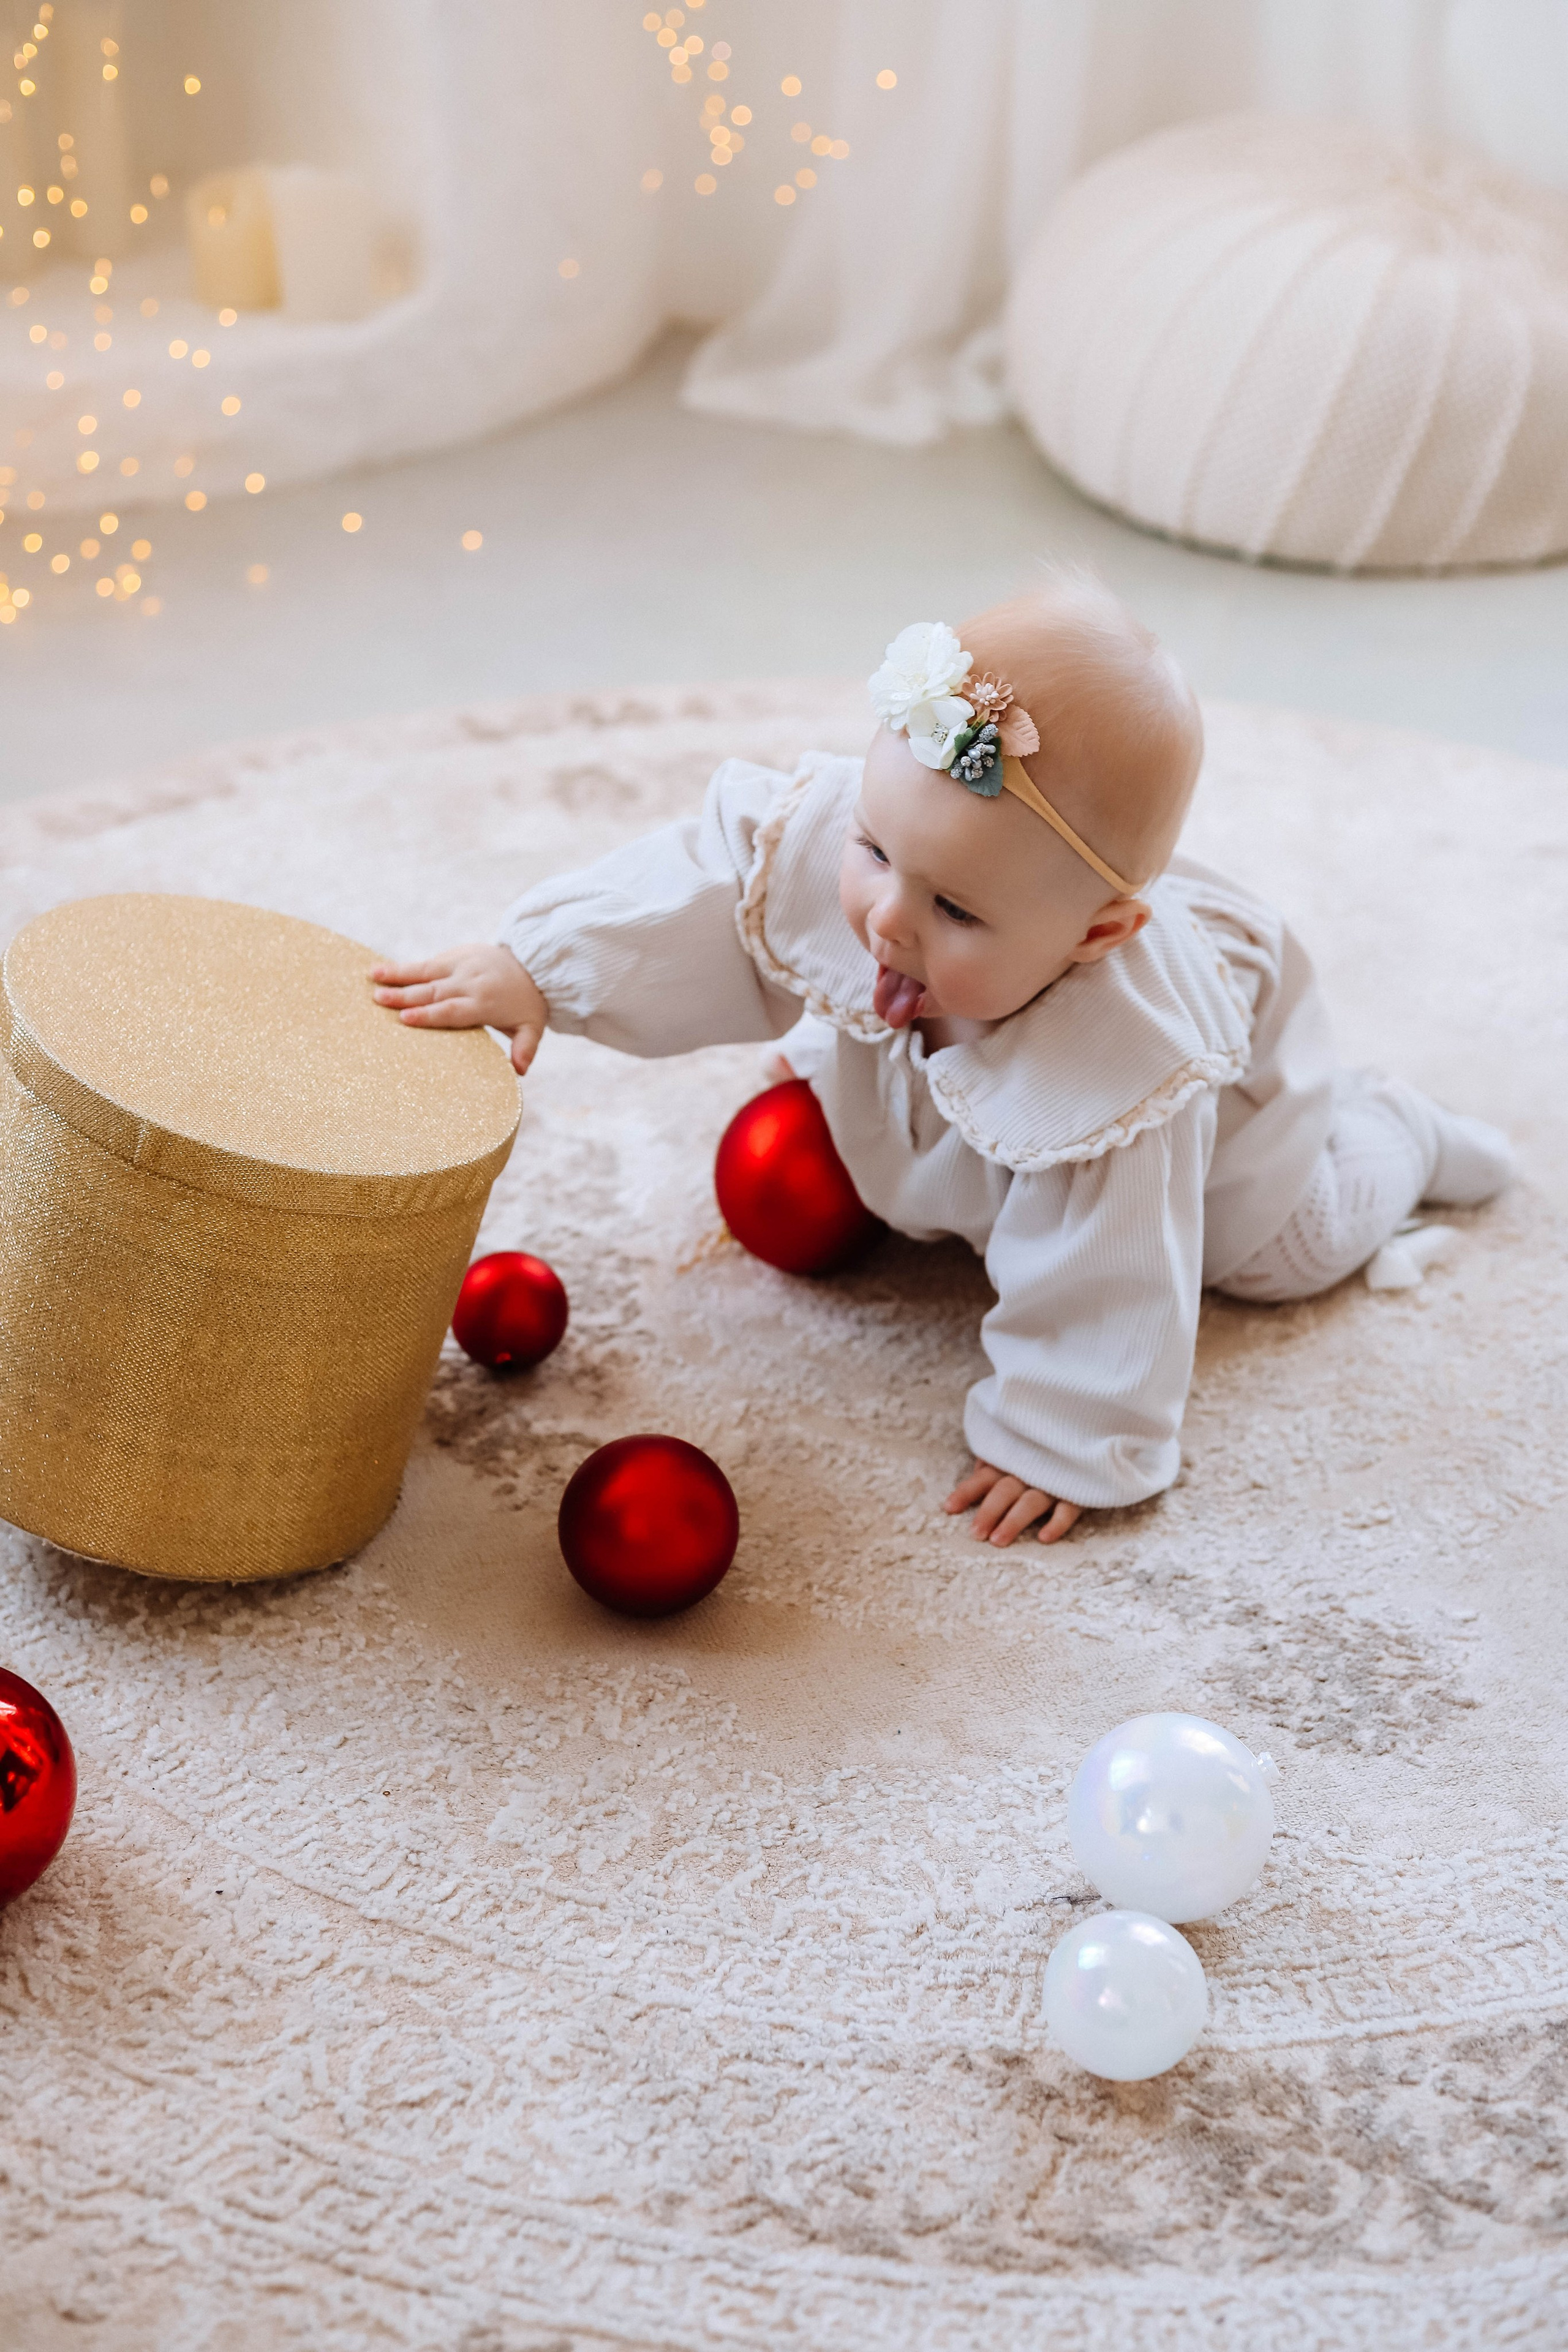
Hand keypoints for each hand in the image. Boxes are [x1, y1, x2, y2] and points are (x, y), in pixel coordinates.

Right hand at [370, 943, 548, 1074]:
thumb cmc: (527, 1003)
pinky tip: (381, 970)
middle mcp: (470, 982)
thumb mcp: (532, 1027)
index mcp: (485, 1003)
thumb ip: (525, 1048)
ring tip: (372, 977)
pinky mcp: (456, 954)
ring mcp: (461, 965)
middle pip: (434, 991)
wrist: (534, 964)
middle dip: (405, 996)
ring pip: (426, 971)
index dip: (429, 1014)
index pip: (453, 1010)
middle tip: (378, 999)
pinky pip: (428, 962)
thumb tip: (520, 1071)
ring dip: (398, 975)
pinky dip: (405, 967)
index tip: (405, 1018)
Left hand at [944, 1460, 1082, 1546]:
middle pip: (1005, 1491)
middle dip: (989, 1512)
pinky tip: (1044, 1538)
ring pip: (1031, 1502)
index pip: (983, 1478)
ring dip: (1014, 1521)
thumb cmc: (1040, 1452)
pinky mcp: (1077, 1493)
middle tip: (975, 1534)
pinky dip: (1057, 1523)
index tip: (948, 1508)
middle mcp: (1030, 1471)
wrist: (1086, 1437)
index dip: (966, 1492)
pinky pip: (1068, 1509)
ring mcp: (1054, 1482)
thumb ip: (993, 1462)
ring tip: (997, 1541)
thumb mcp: (1014, 1450)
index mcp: (1011, 1462)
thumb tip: (972, 1477)